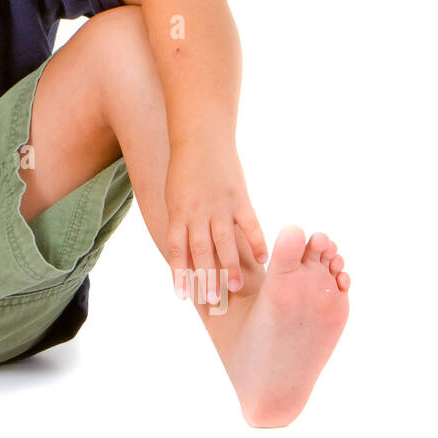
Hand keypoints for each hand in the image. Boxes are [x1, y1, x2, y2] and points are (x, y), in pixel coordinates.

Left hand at [163, 138, 266, 300]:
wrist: (199, 137)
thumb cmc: (184, 169)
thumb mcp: (174, 196)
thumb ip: (182, 223)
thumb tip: (187, 251)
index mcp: (178, 213)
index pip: (177, 250)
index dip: (179, 274)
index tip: (183, 296)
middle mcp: (198, 213)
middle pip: (201, 250)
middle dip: (206, 277)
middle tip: (212, 300)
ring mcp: (220, 206)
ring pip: (225, 242)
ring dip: (230, 265)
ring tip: (235, 287)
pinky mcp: (239, 198)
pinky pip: (250, 224)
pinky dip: (257, 242)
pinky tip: (263, 260)